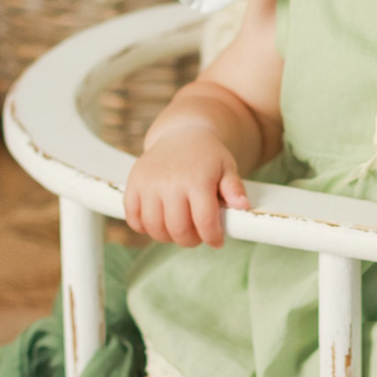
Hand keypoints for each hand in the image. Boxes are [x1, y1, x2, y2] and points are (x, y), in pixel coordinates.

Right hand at [124, 125, 250, 247]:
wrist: (181, 134)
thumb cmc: (207, 156)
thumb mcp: (227, 168)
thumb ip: (234, 188)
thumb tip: (243, 205)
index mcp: (197, 179)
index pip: (204, 222)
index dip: (212, 238)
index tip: (217, 241)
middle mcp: (170, 181)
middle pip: (178, 229)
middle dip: (191, 240)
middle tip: (197, 236)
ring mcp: (149, 183)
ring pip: (154, 227)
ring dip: (168, 237)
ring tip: (179, 230)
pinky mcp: (133, 184)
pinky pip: (133, 217)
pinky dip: (143, 227)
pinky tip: (158, 222)